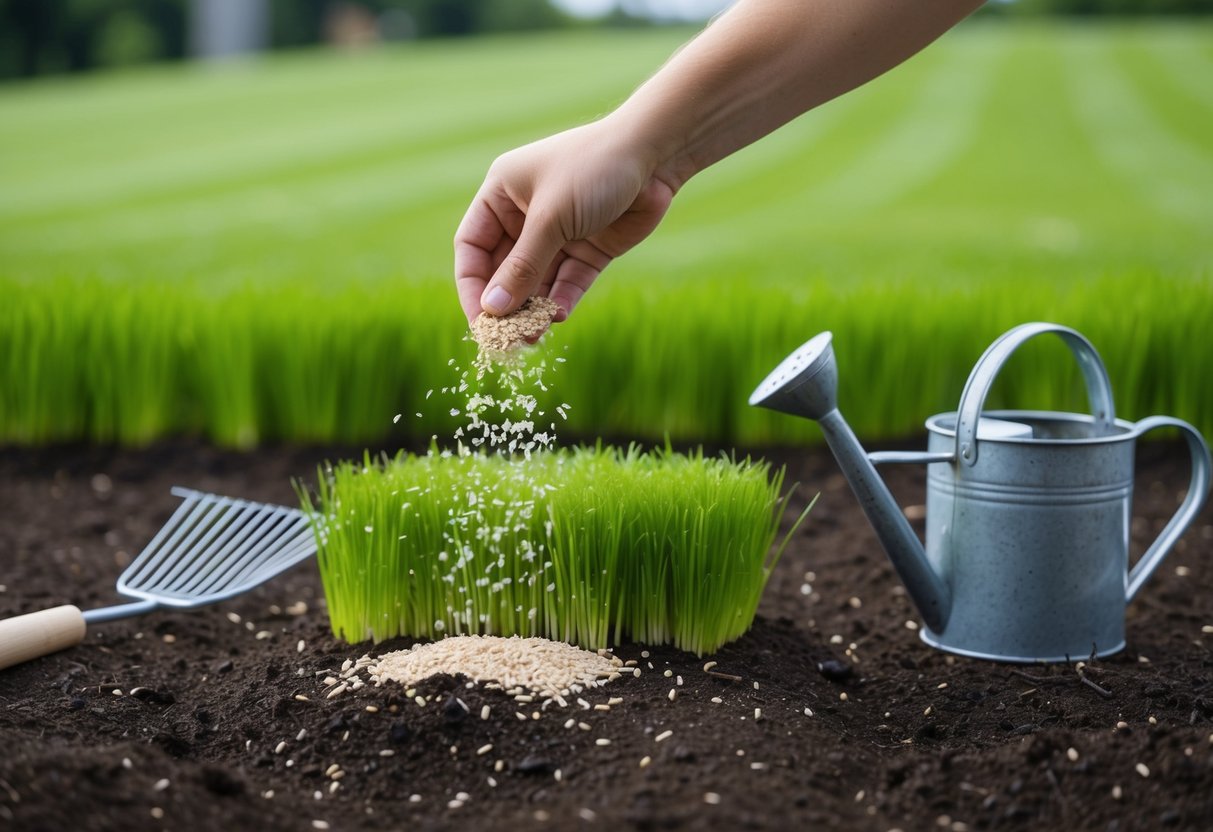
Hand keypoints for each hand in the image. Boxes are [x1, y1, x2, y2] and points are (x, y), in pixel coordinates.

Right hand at [453, 119, 676, 326]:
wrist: (654, 155)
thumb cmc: (592, 169)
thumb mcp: (550, 218)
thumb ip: (522, 266)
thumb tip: (493, 310)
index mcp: (501, 195)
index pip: (472, 248)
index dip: (472, 285)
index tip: (478, 319)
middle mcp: (525, 215)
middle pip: (503, 270)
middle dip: (505, 304)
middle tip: (507, 338)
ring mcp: (558, 234)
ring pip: (537, 281)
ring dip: (534, 309)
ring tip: (533, 337)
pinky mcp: (589, 248)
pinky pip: (568, 282)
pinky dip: (563, 300)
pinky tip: (560, 317)